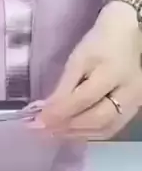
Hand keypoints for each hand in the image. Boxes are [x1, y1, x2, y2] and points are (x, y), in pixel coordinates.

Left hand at [39, 2, 141, 138]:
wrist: (127, 37)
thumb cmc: (99, 44)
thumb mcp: (78, 59)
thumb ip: (64, 87)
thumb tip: (46, 112)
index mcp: (113, 73)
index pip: (83, 99)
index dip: (59, 112)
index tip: (38, 121)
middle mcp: (129, 92)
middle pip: (97, 119)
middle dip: (68, 127)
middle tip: (44, 130)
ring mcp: (134, 103)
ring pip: (105, 128)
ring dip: (77, 134)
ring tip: (55, 133)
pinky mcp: (133, 110)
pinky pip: (111, 129)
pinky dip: (89, 133)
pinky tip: (73, 132)